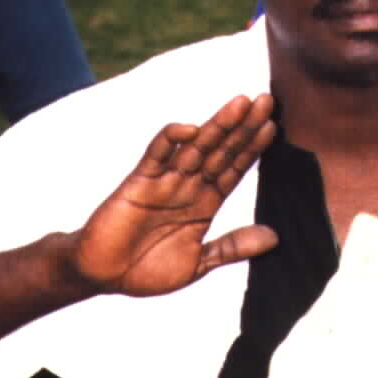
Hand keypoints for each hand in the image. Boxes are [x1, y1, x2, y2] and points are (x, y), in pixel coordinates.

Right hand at [74, 93, 278, 296]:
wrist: (103, 276)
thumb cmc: (147, 270)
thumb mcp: (198, 263)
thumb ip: (232, 247)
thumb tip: (275, 238)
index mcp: (204, 204)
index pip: (233, 169)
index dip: (252, 148)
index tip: (273, 127)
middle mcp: (187, 187)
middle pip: (220, 151)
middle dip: (242, 127)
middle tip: (266, 100)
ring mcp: (164, 182)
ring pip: (195, 147)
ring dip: (217, 126)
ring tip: (241, 104)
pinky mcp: (139, 183)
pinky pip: (156, 155)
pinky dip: (171, 140)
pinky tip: (192, 129)